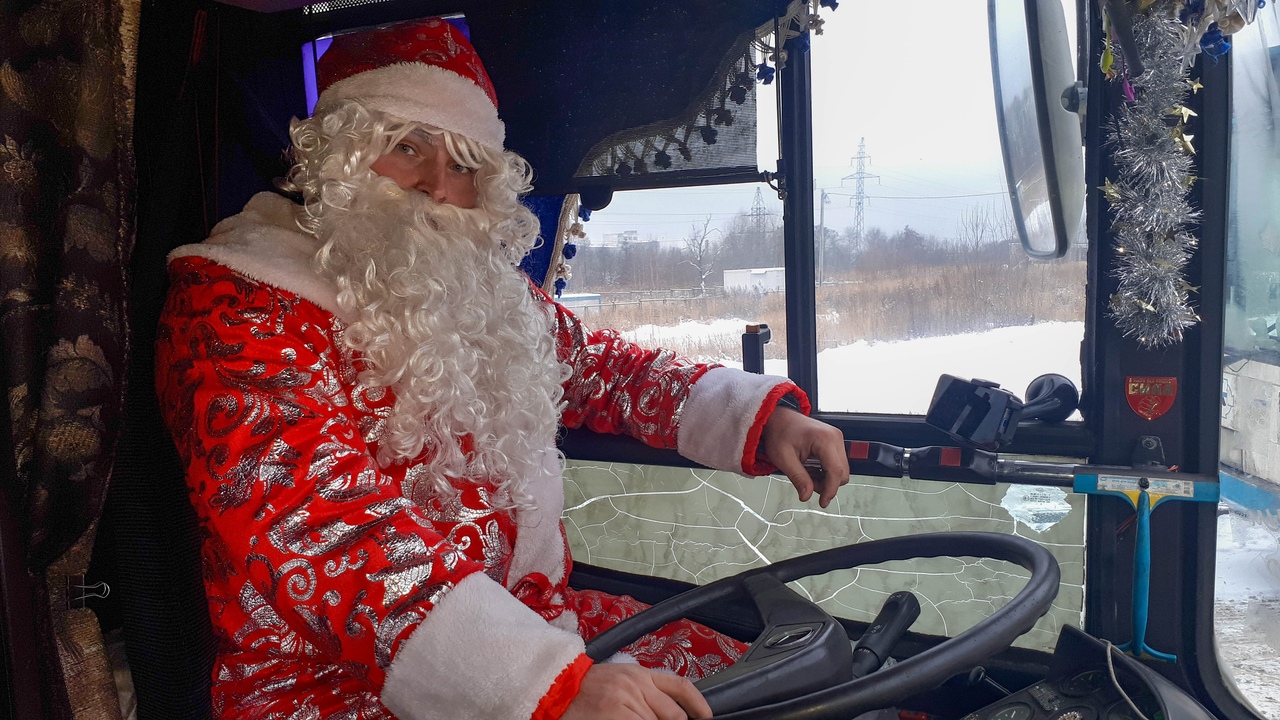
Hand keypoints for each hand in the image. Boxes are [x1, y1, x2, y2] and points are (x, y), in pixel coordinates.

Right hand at [562, 663, 711, 719]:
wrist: (558, 687)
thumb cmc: (589, 687)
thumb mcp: (622, 679)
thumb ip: (648, 692)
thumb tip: (673, 712)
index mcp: (641, 674)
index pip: (681, 687)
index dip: (699, 705)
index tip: (706, 718)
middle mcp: (638, 686)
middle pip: (673, 715)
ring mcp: (626, 702)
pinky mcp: (615, 716)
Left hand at [761, 407, 849, 507]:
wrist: (778, 418)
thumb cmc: (779, 433)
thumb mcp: (783, 459)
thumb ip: (798, 478)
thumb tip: (806, 496)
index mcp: (824, 439)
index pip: (836, 471)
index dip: (830, 490)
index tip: (822, 502)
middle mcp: (835, 437)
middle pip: (842, 473)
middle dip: (826, 484)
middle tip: (806, 483)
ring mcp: (837, 438)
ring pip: (841, 470)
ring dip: (825, 478)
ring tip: (806, 473)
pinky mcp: (835, 441)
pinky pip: (837, 463)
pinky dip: (825, 471)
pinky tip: (811, 468)